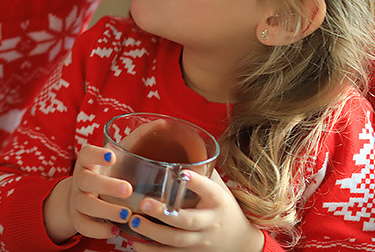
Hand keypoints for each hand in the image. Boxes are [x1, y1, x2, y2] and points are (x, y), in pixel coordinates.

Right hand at [43, 144, 133, 243]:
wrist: (79, 199)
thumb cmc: (106, 175)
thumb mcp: (117, 160)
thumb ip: (136, 142)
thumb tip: (162, 122)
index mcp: (88, 163)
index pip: (86, 154)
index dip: (97, 155)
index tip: (113, 156)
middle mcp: (80, 180)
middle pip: (86, 180)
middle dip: (106, 185)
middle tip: (128, 189)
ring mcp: (77, 200)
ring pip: (85, 204)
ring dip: (106, 210)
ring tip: (126, 215)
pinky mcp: (78, 219)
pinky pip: (83, 226)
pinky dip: (98, 230)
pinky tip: (116, 230)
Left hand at [125, 170, 262, 250]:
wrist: (241, 242)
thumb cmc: (223, 206)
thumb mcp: (219, 186)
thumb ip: (201, 168)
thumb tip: (176, 134)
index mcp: (218, 201)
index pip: (209, 191)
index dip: (197, 183)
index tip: (183, 173)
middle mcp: (210, 222)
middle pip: (188, 220)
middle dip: (165, 213)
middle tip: (143, 203)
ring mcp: (201, 241)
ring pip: (176, 240)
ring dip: (153, 232)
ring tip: (133, 221)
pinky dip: (151, 251)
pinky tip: (134, 243)